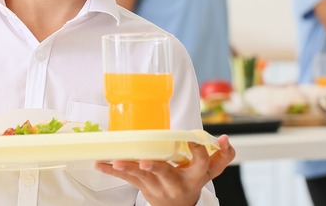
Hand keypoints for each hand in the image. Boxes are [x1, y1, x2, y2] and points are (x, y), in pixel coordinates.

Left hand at [94, 134, 234, 205]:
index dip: (198, 152)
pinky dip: (112, 171)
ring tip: (117, 161)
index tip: (193, 139)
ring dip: (128, 168)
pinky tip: (100, 164)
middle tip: (145, 162)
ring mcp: (156, 186)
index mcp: (194, 177)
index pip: (200, 165)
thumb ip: (222, 155)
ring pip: (141, 177)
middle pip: (165, 174)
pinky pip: (127, 179)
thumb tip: (225, 138)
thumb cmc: (192, 181)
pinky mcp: (142, 186)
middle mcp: (174, 183)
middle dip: (155, 168)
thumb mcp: (210, 171)